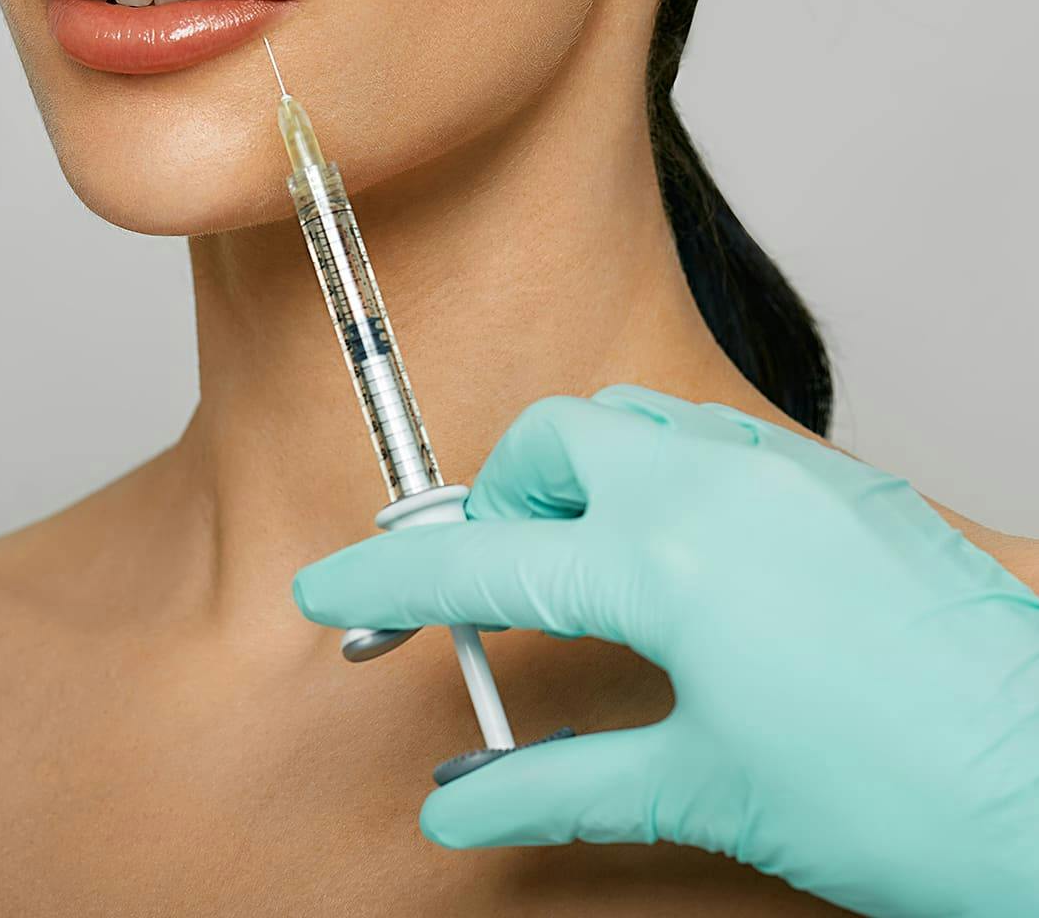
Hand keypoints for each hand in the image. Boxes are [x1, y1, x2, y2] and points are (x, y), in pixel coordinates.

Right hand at [292, 385, 1038, 917]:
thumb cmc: (895, 795)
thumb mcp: (701, 788)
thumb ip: (558, 783)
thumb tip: (460, 808)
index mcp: (667, 565)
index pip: (487, 563)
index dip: (393, 578)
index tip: (334, 590)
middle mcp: (716, 487)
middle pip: (550, 440)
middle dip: (500, 505)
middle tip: (506, 591)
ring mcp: (780, 469)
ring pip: (628, 420)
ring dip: (578, 480)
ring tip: (589, 572)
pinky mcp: (828, 478)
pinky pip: (706, 439)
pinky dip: (656, 479)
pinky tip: (680, 562)